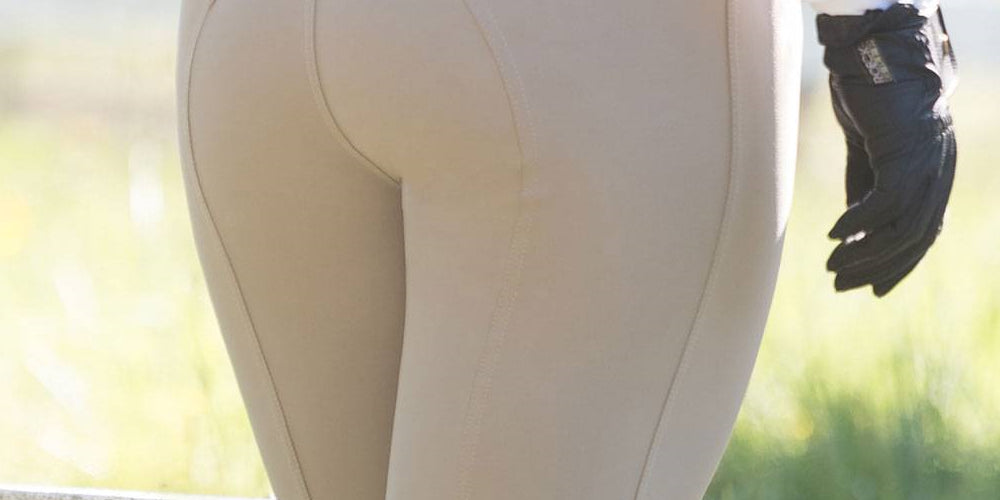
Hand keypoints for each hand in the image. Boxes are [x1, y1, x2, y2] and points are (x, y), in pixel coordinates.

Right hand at [816, 3, 957, 296]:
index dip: (898, 267)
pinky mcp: (905, 151)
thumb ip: (866, 187)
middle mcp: (939, 169)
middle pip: (917, 238)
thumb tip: (853, 233)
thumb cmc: (867, 92)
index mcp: (934, 170)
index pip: (924, 233)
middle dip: (878, 269)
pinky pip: (886, 204)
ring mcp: (928, 160)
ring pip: (905, 227)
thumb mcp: (865, 149)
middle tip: (840, 285)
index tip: (869, 289)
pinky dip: (860, 224)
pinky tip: (834, 236)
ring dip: (866, 254)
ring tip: (832, 267)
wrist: (870, 47)